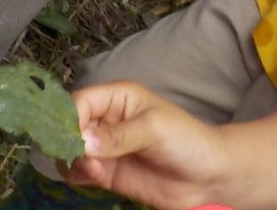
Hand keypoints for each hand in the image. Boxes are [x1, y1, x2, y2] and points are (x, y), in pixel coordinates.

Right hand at [62, 81, 234, 209]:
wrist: (209, 178)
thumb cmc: (186, 140)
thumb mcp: (153, 129)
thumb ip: (118, 136)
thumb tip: (83, 143)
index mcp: (116, 98)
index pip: (80, 101)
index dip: (69, 117)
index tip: (69, 136)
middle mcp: (105, 121)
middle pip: (70, 126)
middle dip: (67, 141)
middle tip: (79, 156)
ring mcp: (105, 149)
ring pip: (71, 151)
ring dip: (73, 160)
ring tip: (93, 169)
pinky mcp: (108, 174)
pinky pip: (81, 173)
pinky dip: (80, 175)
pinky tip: (96, 177)